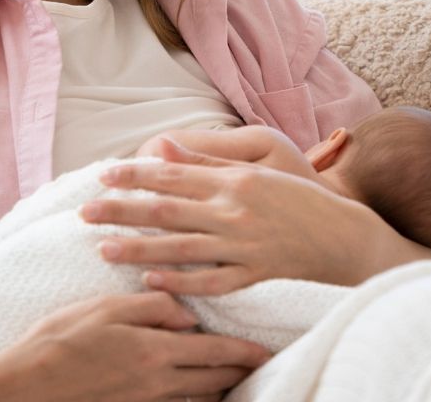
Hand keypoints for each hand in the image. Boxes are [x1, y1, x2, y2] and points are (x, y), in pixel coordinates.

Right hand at [0, 291, 270, 401]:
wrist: (22, 389)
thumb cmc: (57, 343)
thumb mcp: (103, 309)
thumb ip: (151, 307)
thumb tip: (187, 313)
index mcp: (155, 353)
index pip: (216, 353)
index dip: (245, 353)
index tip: (266, 350)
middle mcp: (157, 385)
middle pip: (215, 382)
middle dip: (240, 373)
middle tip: (260, 363)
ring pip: (198, 399)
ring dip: (218, 388)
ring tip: (230, 377)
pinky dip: (190, 401)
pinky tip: (190, 393)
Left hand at [81, 132, 430, 293]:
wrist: (345, 235)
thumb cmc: (299, 196)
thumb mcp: (259, 166)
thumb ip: (210, 160)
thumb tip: (163, 148)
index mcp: (234, 179)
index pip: (173, 174)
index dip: (134, 174)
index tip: (102, 175)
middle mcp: (235, 211)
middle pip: (166, 210)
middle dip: (121, 211)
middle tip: (85, 212)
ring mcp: (244, 246)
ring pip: (180, 249)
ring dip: (138, 249)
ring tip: (103, 249)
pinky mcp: (254, 275)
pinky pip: (210, 282)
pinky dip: (180, 282)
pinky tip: (150, 281)